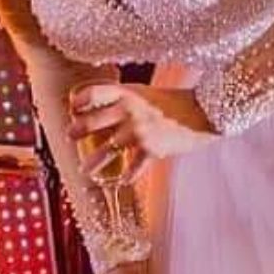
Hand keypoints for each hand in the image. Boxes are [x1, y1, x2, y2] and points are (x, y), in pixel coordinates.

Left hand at [67, 84, 215, 184]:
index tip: (73, 109)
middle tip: (71, 136)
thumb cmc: (171, 103)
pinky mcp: (152, 150)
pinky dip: (127, 176)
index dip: (79, 102)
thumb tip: (99, 109)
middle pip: (92, 122)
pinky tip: (123, 180)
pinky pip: (132, 169)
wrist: (202, 113)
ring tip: (85, 169)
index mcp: (127, 94)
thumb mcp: (143, 93)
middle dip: (77, 131)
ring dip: (92, 162)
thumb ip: (122, 100)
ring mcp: (139, 131)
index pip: (93, 93)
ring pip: (106, 150)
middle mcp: (129, 111)